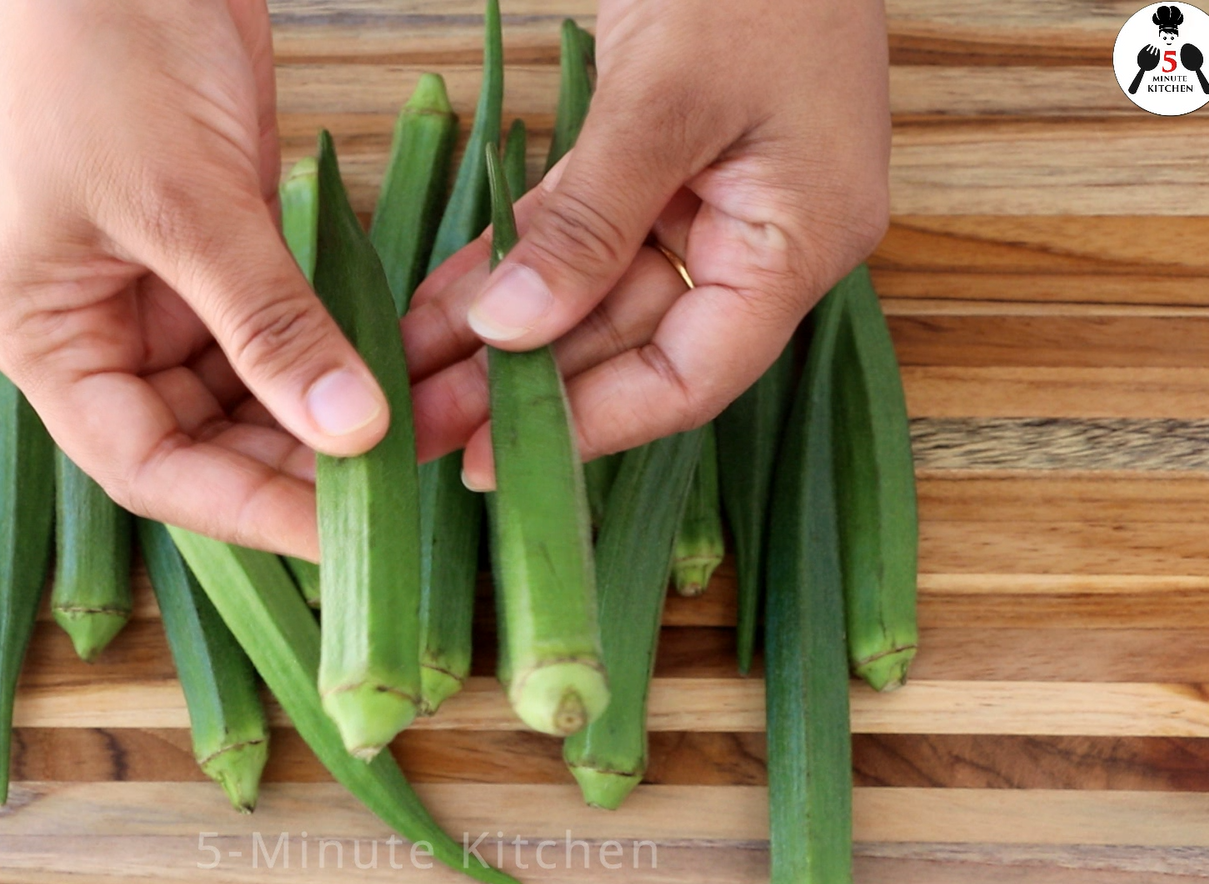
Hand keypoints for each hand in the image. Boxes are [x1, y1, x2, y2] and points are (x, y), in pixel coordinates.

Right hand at [0, 0, 389, 558]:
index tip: (347, 536)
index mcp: (48, 338)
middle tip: (417, 474)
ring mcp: (167, 295)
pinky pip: (290, 331)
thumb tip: (353, 431)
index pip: (150, 467)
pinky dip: (345, 351)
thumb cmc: (104, 57)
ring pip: (260, 395)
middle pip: (211, 443)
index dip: (248, 510)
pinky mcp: (226, 255)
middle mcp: (103, 333)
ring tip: (434, 423)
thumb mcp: (184, 203)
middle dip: (311, 463)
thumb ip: (267, 323)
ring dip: (341, 411)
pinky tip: (412, 369)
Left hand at [405, 0, 890, 487]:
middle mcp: (756, 240)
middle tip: (419, 426)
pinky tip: (439, 302)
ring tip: (409, 376)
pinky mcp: (657, 164)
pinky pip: (575, 234)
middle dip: (522, 388)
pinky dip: (510, 263)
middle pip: (630, 344)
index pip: (693, 374)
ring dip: (502, 335)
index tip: (492, 463)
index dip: (593, 428)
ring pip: (592, 296)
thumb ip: (594, 220)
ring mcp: (706, 202)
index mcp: (799, 242)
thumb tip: (514, 331)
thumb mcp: (670, 96)